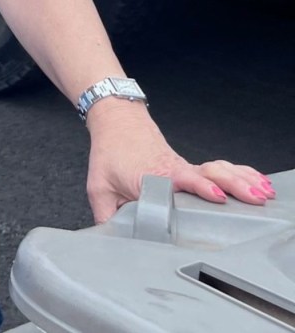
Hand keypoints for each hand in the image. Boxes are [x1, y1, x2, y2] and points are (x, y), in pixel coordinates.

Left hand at [85, 102, 275, 222]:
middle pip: (207, 175)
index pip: (179, 181)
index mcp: (152, 175)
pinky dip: (240, 174)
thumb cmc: (108, 152)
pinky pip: (219, 169)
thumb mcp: (98, 187)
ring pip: (217, 170)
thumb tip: (110, 239)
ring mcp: (184, 167)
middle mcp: (173, 170)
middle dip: (231, 185)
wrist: (115, 121)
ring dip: (241, 180)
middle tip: (253, 197)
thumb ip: (106, 215)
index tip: (215, 195)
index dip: (199, 187)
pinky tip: (257, 182)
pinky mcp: (189, 167)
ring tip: (262, 192)